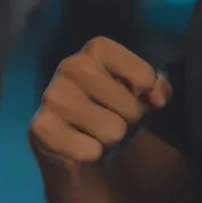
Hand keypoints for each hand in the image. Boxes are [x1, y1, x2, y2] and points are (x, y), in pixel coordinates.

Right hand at [30, 37, 172, 167]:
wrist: (72, 142)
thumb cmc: (111, 107)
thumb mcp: (138, 91)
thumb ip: (156, 87)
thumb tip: (159, 96)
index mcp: (97, 49)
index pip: (145, 76)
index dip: (150, 94)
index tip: (141, 96)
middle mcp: (71, 66)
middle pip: (131, 107)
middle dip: (130, 119)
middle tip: (113, 116)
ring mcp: (53, 96)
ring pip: (112, 131)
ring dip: (111, 138)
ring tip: (97, 130)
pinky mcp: (41, 128)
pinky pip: (90, 150)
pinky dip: (91, 153)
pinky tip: (80, 144)